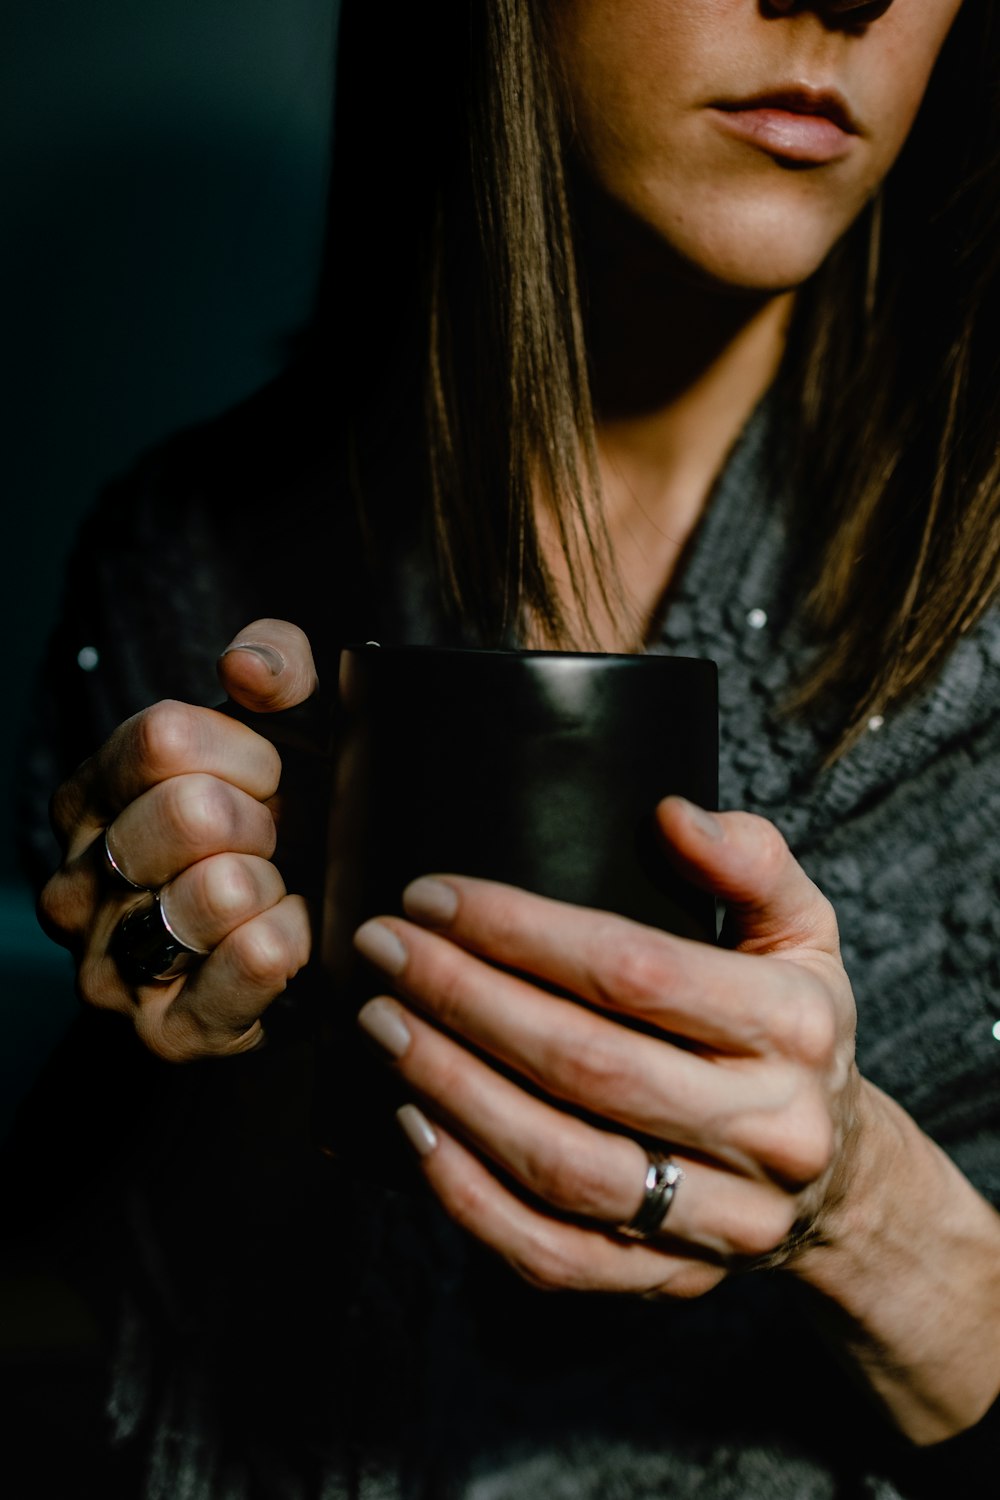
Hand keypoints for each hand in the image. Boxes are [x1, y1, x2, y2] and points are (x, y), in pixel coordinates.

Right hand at [39, 619, 317, 1061]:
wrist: (309, 945)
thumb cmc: (288, 824)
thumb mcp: (290, 727)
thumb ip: (277, 667)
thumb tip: (247, 666)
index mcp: (91, 798)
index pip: (164, 739)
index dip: (245, 753)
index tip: (269, 779)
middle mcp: (77, 882)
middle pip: (189, 812)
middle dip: (264, 822)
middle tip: (275, 846)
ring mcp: (109, 965)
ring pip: (218, 891)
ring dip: (277, 887)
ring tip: (276, 895)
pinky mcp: (166, 1031)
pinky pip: (251, 963)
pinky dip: (295, 941)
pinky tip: (293, 936)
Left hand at [352, 798, 859, 1297]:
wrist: (842, 1180)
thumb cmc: (793, 1027)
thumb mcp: (803, 930)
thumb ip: (750, 861)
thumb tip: (667, 815)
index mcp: (795, 1025)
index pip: (636, 971)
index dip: (520, 930)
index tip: (433, 896)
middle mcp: (768, 1130)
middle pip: (585, 1066)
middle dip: (464, 1001)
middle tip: (384, 952)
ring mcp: (720, 1219)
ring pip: (562, 1166)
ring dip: (452, 1092)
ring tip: (380, 1027)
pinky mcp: (671, 1280)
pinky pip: (553, 1255)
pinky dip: (469, 1196)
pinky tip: (411, 1126)